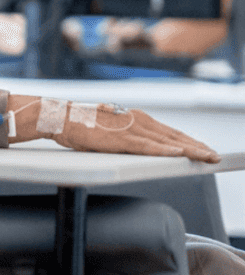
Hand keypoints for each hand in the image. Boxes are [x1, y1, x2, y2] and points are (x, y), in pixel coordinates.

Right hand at [7, 95, 220, 162]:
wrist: (61, 117)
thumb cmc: (79, 124)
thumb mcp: (107, 128)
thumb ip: (123, 134)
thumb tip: (131, 144)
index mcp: (135, 117)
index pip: (168, 131)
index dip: (188, 140)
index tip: (202, 148)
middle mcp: (137, 120)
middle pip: (173, 136)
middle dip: (196, 146)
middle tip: (213, 155)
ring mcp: (130, 130)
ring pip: (167, 142)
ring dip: (190, 149)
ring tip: (206, 157)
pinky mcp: (121, 140)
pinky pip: (149, 147)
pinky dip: (168, 151)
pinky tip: (181, 154)